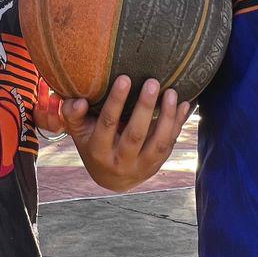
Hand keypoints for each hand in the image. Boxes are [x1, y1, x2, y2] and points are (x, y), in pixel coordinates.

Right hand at [51, 76, 191, 192]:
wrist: (111, 178)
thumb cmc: (92, 144)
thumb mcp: (78, 132)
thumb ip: (73, 114)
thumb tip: (79, 101)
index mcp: (98, 151)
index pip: (107, 124)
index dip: (116, 102)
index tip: (125, 78)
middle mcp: (120, 161)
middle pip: (135, 135)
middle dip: (145, 108)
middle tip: (153, 82)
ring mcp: (141, 166)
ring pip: (158, 143)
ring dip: (167, 117)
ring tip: (172, 93)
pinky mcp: (157, 165)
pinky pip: (170, 145)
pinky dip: (178, 124)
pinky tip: (184, 104)